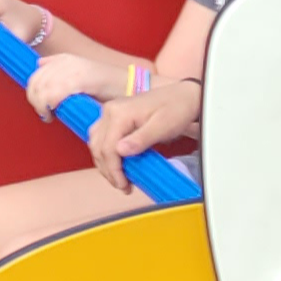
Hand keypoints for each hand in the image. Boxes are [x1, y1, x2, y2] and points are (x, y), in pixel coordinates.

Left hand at [22, 53, 102, 119]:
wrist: (131, 87)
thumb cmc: (108, 88)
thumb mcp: (81, 74)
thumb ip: (60, 68)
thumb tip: (39, 63)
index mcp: (65, 58)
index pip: (35, 75)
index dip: (32, 93)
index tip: (41, 106)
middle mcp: (66, 61)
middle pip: (35, 83)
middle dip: (34, 100)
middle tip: (45, 113)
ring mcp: (73, 69)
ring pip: (41, 90)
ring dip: (40, 106)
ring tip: (50, 115)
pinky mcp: (79, 79)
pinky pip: (52, 94)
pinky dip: (48, 107)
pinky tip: (53, 114)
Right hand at [84, 78, 200, 190]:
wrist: (184, 95)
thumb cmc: (177, 109)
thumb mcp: (163, 126)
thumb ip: (141, 139)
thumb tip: (120, 152)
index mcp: (119, 113)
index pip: (107, 147)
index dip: (113, 170)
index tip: (124, 185)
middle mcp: (109, 111)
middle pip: (98, 147)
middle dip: (108, 170)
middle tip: (123, 186)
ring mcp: (110, 113)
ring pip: (96, 143)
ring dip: (104, 163)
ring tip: (119, 178)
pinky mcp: (114, 117)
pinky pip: (101, 138)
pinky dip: (106, 153)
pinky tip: (117, 164)